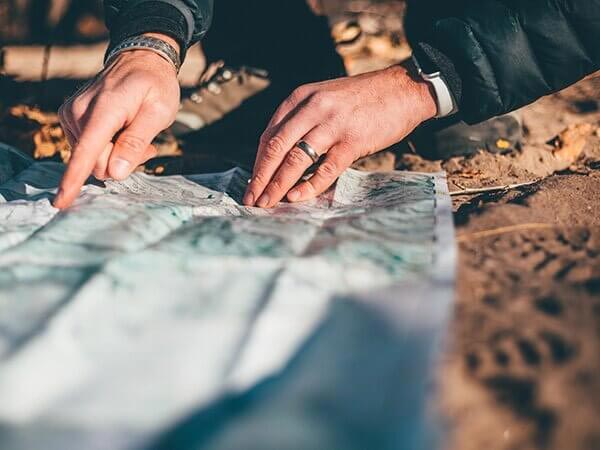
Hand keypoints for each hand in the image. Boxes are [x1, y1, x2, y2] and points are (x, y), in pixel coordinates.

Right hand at [54, 34, 180, 208]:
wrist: (140, 59)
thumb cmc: (155, 85)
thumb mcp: (159, 112)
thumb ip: (136, 142)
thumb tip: (114, 172)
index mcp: (104, 109)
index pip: (87, 152)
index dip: (74, 179)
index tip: (61, 201)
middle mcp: (80, 112)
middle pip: (97, 163)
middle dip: (123, 162)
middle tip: (147, 145)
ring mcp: (72, 115)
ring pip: (94, 159)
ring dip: (118, 154)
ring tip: (137, 132)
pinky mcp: (71, 118)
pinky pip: (89, 149)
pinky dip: (109, 147)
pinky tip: (124, 131)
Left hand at [243, 62, 437, 207]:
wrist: (403, 89)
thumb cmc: (362, 99)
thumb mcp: (324, 98)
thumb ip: (302, 120)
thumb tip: (282, 156)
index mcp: (301, 97)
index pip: (269, 134)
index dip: (257, 163)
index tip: (251, 184)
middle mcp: (313, 108)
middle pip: (276, 148)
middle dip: (260, 178)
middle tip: (251, 200)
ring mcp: (333, 124)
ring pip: (295, 159)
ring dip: (278, 185)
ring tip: (267, 203)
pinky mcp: (352, 141)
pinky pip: (325, 169)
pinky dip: (309, 186)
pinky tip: (296, 197)